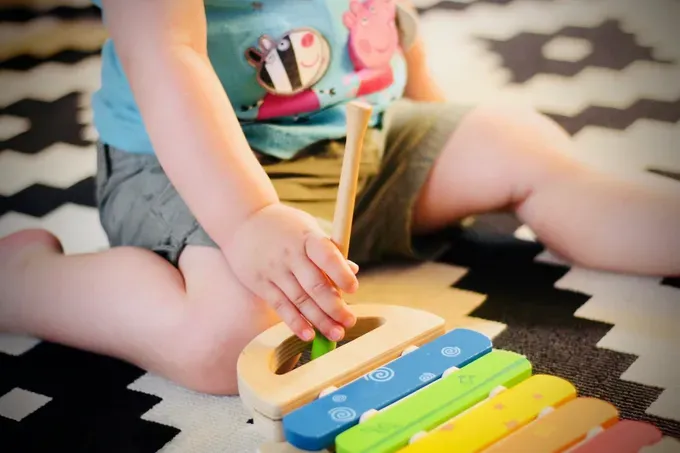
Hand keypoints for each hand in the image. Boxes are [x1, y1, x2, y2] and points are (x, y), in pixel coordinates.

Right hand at [224, 203, 358, 341]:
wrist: (241, 221)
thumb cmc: (284, 226)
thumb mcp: (308, 229)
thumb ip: (329, 251)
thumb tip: (353, 270)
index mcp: (307, 237)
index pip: (326, 256)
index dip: (340, 273)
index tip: (353, 289)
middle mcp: (290, 254)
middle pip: (315, 285)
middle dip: (334, 307)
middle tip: (349, 321)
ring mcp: (274, 270)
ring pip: (299, 300)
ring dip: (319, 320)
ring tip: (336, 333)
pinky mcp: (261, 284)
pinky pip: (281, 306)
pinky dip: (295, 322)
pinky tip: (309, 335)